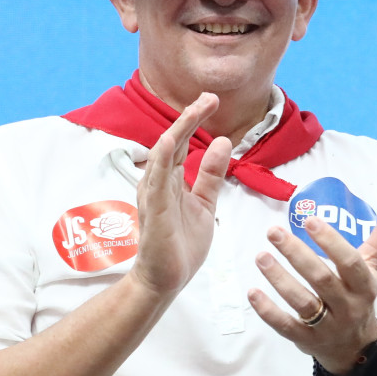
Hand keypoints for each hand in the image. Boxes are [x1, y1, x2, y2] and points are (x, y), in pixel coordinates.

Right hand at [128, 93, 231, 299]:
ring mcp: (154, 195)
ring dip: (178, 130)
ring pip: (163, 155)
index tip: (211, 100)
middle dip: (189, 118)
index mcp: (171, 179)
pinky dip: (162, 159)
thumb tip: (222, 142)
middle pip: (172, 142)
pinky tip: (169, 141)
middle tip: (208, 96)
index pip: (182, 143)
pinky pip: (157, 181)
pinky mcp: (154, 211)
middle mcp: (159, 182)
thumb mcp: (205, 202)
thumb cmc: (181, 242)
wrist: (166, 278)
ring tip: (194, 109)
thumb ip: (211, 174)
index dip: (195, 120)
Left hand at [249, 194, 376, 373]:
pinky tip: (253, 292)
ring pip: (303, 302)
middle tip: (274, 232)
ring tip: (261, 256)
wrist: (355, 347)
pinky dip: (268, 311)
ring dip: (280, 279)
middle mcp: (349, 306)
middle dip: (297, 255)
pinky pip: (286, 326)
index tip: (310, 220)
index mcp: (365, 285)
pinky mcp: (307, 339)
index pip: (350, 262)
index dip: (331, 242)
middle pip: (323, 280)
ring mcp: (328, 325)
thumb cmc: (359, 295)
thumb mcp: (374, 266)